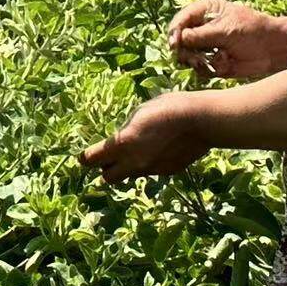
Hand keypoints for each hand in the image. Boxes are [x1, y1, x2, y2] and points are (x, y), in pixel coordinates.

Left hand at [79, 92, 209, 183]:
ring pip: (131, 175)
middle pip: (108, 178)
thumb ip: (126, 130)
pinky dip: (150, 163)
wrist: (201, 120)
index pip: (91, 160)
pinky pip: (151, 171)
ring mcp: (151, 170)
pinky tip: (162, 148)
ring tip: (142, 147)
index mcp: (122, 144)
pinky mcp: (167, 172)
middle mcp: (134, 162)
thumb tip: (121, 138)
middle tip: (112, 155)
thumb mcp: (139, 112)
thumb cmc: (167, 107)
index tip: (85, 155)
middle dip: (107, 168)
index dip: (86, 158)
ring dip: (130, 166)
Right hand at [168, 0, 286, 81]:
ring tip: (211, 62)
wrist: (273, 48)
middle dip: (184, 51)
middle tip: (194, 58)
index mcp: (203, 10)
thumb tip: (177, 40)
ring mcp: (204, 45)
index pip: (180, 20)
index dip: (175, 32)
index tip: (176, 44)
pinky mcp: (210, 62)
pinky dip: (208, 69)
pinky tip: (223, 64)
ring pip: (185, 56)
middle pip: (178, 40)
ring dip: (196, 61)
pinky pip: (199, 69)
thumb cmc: (252, 31)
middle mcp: (200, 26)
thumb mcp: (225, 29)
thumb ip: (200, 35)